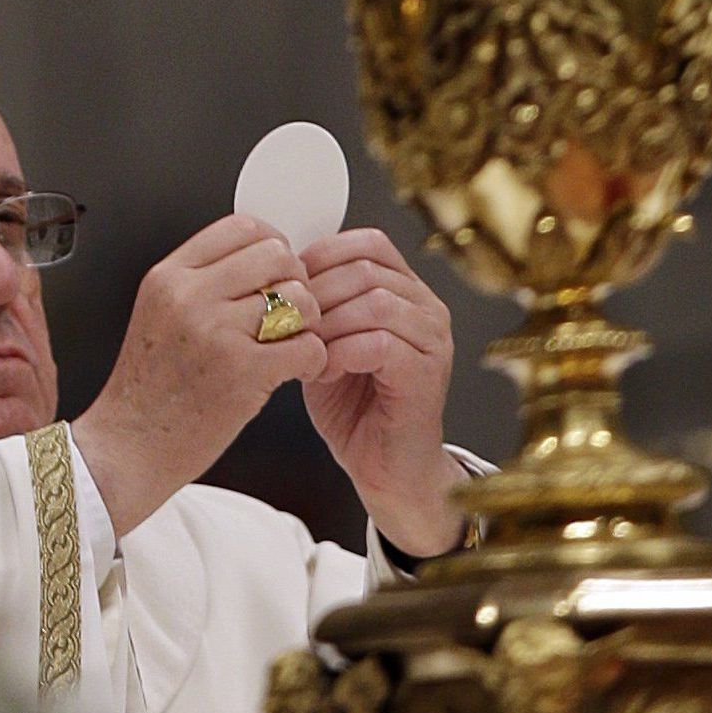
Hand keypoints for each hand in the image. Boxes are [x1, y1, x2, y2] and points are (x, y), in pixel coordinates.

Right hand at [74, 215, 325, 536]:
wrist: (127, 447)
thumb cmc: (146, 391)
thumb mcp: (157, 316)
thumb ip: (199, 284)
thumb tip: (257, 260)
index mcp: (168, 278)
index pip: (242, 228)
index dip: (272, 244)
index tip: (276, 270)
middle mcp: (190, 297)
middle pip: (277, 255)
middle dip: (295, 281)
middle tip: (289, 310)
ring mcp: (216, 334)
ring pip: (299, 298)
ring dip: (308, 322)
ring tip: (290, 343)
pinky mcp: (243, 372)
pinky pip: (308, 345)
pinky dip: (312, 359)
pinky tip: (294, 370)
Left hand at [300, 228, 462, 557]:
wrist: (385, 468)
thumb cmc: (354, 409)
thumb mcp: (326, 344)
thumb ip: (317, 308)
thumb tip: (279, 278)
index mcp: (404, 292)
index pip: (368, 244)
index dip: (322, 256)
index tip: (288, 285)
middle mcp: (426, 309)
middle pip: (368, 269)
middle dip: (318, 293)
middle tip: (291, 323)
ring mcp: (433, 339)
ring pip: (376, 302)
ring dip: (329, 324)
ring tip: (307, 350)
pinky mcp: (428, 372)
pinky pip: (381, 342)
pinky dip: (342, 353)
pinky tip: (324, 371)